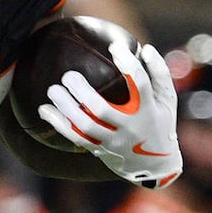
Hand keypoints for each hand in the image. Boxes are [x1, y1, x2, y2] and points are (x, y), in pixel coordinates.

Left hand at [37, 42, 182, 187]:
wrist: (153, 166)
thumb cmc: (160, 122)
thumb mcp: (167, 100)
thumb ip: (159, 74)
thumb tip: (146, 48)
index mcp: (148, 111)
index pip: (139, 85)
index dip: (128, 64)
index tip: (114, 46)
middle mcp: (130, 127)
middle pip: (102, 110)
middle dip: (82, 92)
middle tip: (68, 75)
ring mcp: (113, 141)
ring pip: (85, 126)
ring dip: (66, 107)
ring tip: (52, 89)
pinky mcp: (100, 150)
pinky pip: (76, 137)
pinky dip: (58, 124)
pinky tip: (44, 109)